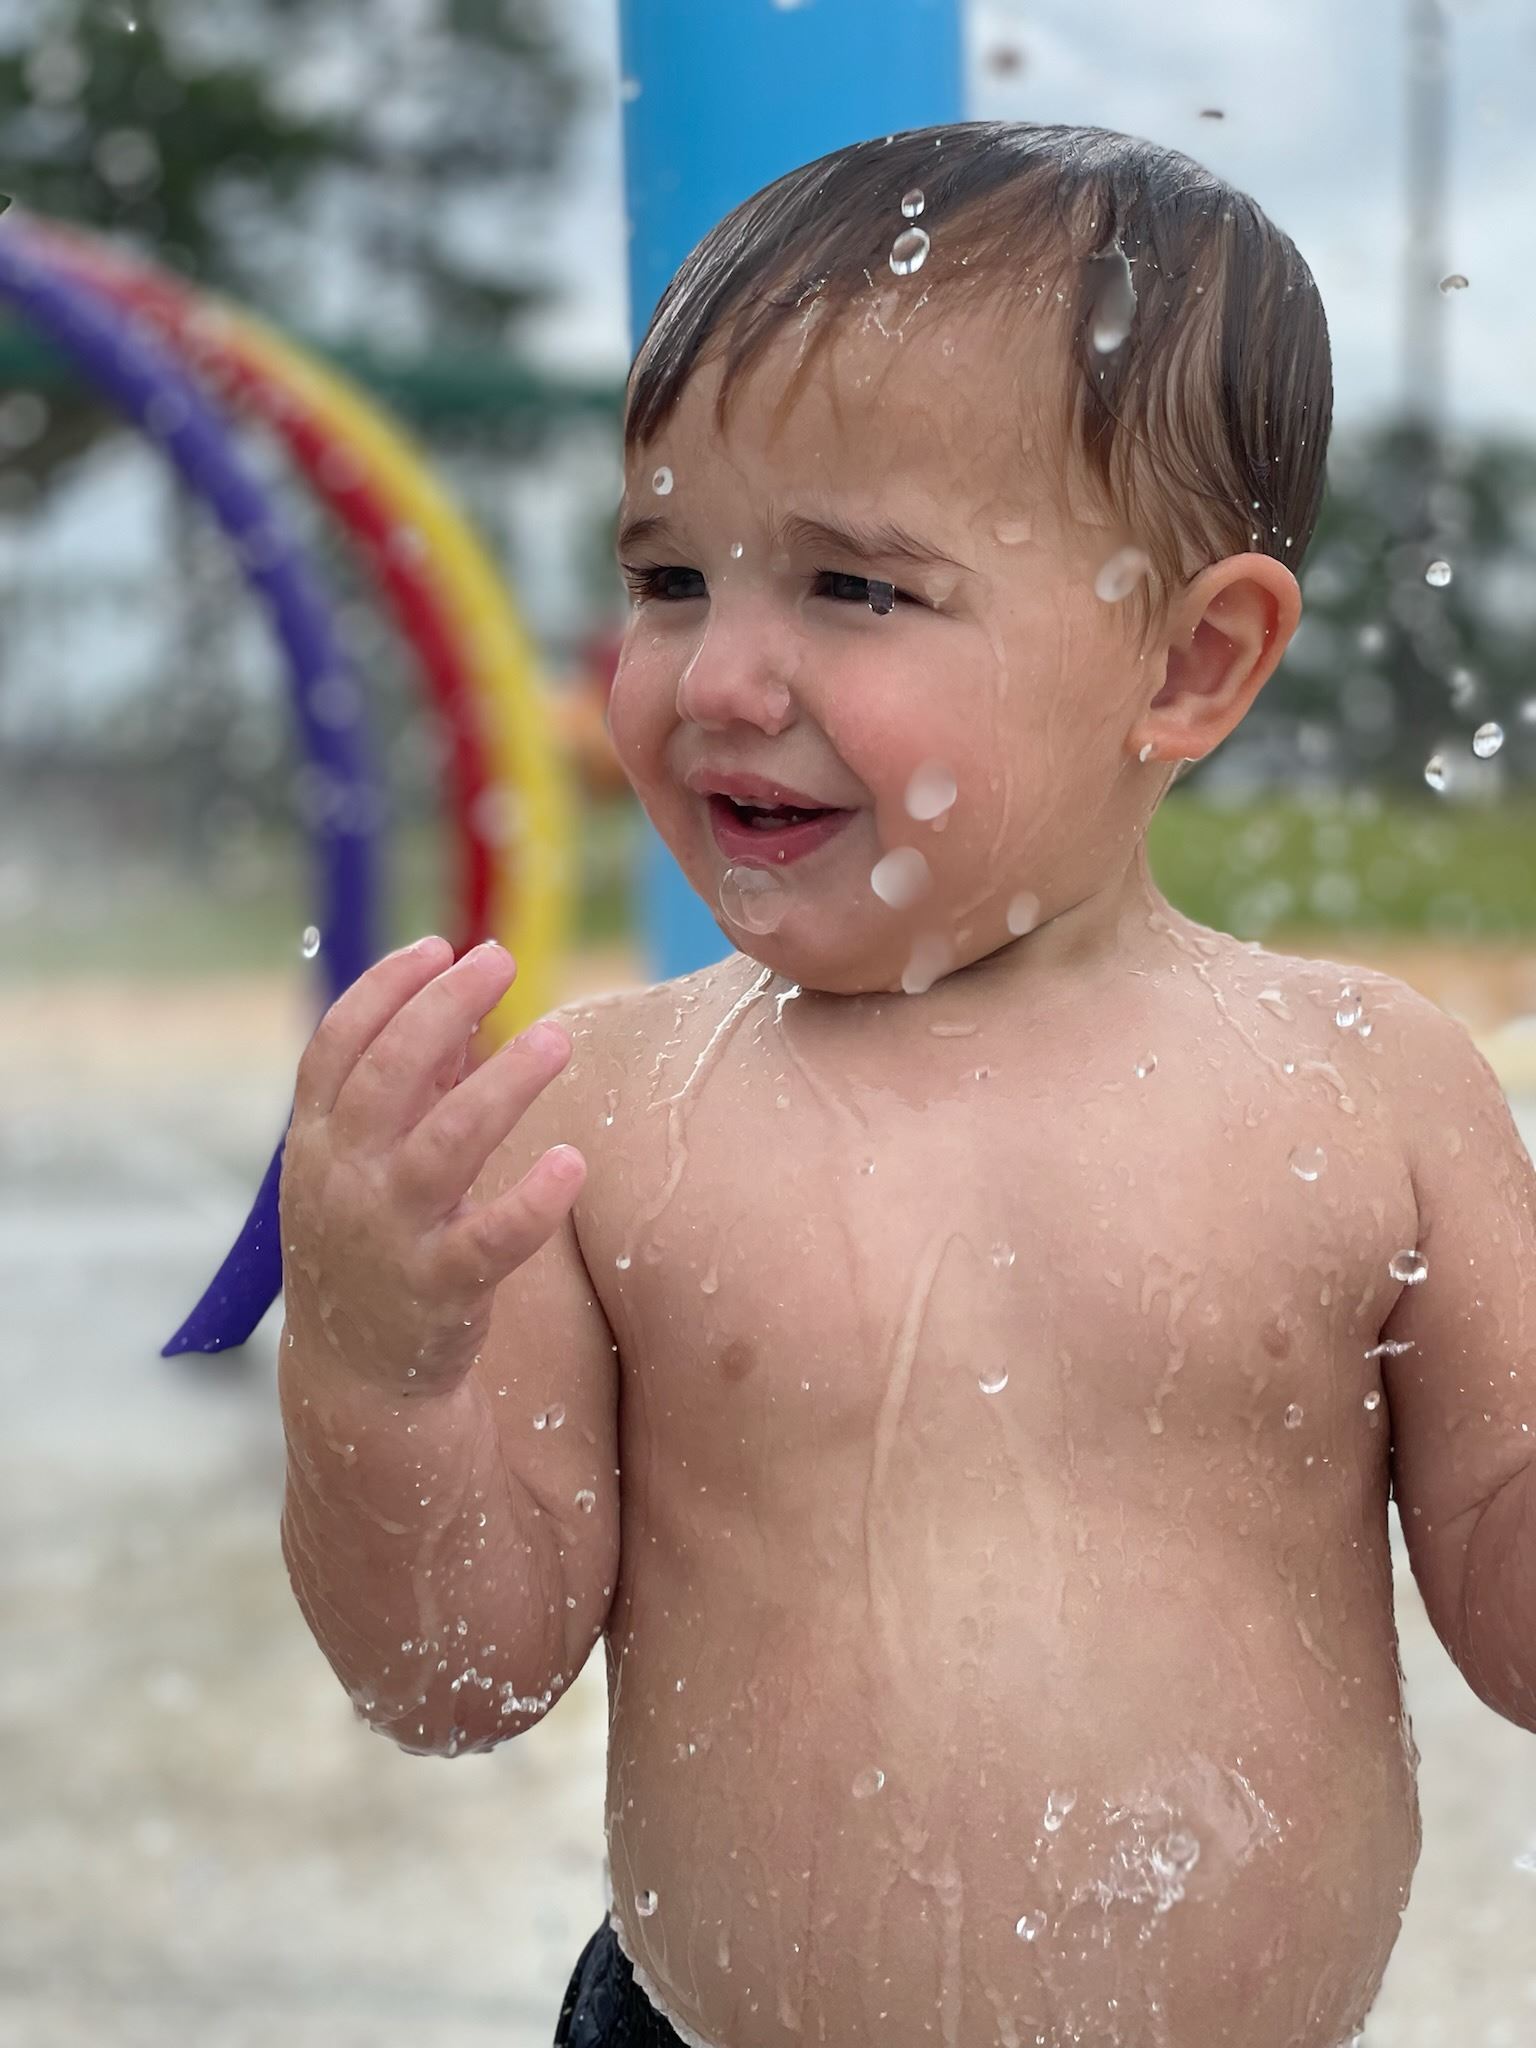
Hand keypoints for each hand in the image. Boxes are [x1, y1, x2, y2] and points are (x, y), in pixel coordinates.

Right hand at [278, 937, 584, 1396]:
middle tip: (502, 960)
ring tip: (557, 1036)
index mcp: (315, 1143)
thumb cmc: (372, 1244)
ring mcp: (388, 1237)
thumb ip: (408, 1090)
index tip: (439, 946)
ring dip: (502, 1085)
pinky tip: (571, 1162)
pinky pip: (488, 1242)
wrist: (358, 1376)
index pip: (337, 1046)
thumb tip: (456, 1007)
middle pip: (387, 1076)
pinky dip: (530, 1204)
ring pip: (444, 1145)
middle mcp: (342, 1182)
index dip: (384, 989)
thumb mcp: (364, 1163)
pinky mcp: (439, 1291)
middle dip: (442, 1008)